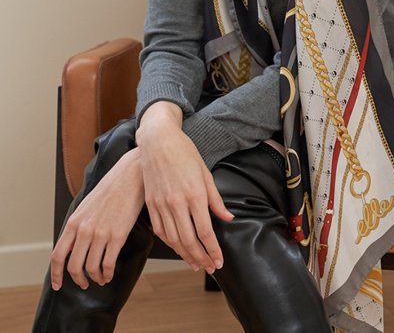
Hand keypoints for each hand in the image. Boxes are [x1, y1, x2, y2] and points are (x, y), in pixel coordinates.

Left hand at [50, 148, 144, 290]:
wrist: (131, 176)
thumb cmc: (111, 188)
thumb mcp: (87, 205)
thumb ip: (79, 224)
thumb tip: (75, 244)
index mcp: (74, 222)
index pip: (58, 255)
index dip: (56, 274)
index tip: (59, 285)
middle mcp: (84, 230)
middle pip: (74, 266)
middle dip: (79, 279)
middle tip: (84, 284)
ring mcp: (101, 233)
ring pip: (92, 268)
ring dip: (96, 278)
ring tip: (100, 278)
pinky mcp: (118, 235)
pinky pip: (108, 263)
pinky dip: (108, 273)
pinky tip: (110, 273)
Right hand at [136, 102, 233, 273]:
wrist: (158, 140)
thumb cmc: (185, 153)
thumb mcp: (205, 173)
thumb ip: (216, 199)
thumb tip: (228, 218)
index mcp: (194, 194)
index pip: (205, 231)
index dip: (213, 249)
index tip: (219, 261)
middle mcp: (177, 202)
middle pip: (189, 240)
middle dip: (201, 258)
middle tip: (210, 268)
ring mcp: (161, 204)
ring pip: (173, 239)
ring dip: (186, 255)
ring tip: (196, 263)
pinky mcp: (151, 203)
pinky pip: (160, 230)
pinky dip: (169, 243)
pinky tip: (178, 248)